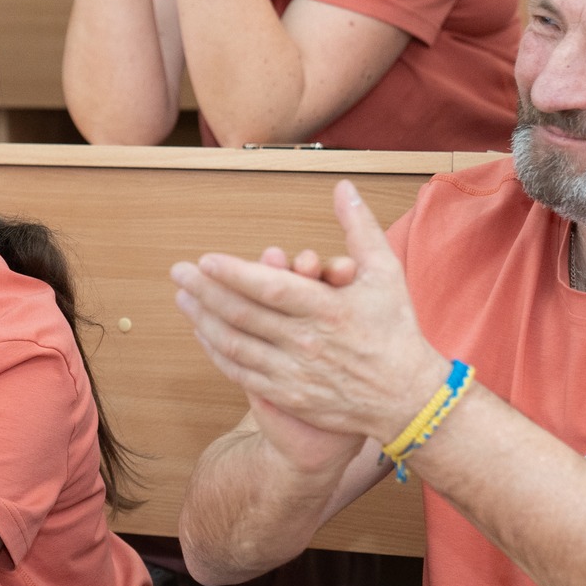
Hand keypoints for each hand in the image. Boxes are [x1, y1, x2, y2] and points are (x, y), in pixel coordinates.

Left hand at [171, 180, 446, 444]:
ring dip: (203, 320)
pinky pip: (241, 373)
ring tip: (183, 298)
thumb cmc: (395, 329)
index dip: (233, 274)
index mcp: (329, 310)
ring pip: (235, 345)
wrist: (406, 398)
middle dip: (204, 291)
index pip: (270, 289)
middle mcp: (307, 342)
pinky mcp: (288, 395)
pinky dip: (217, 352)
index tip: (205, 260)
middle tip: (179, 272)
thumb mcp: (386, 272)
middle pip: (243, 315)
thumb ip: (360, 228)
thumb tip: (342, 187)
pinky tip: (202, 334)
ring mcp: (294, 372)